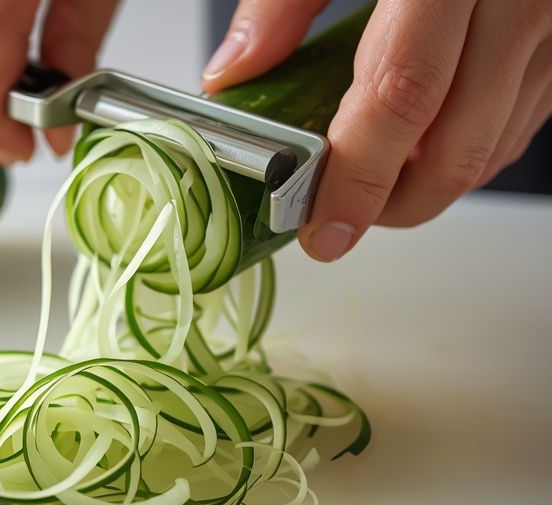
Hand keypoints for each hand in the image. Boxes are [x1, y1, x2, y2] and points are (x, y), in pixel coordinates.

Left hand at [202, 0, 551, 261]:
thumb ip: (282, 3)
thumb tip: (233, 74)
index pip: (399, 100)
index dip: (357, 181)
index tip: (322, 232)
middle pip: (455, 150)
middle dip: (390, 206)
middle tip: (340, 219)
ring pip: (491, 149)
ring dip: (426, 188)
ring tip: (372, 187)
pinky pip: (519, 123)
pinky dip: (466, 152)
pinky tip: (422, 149)